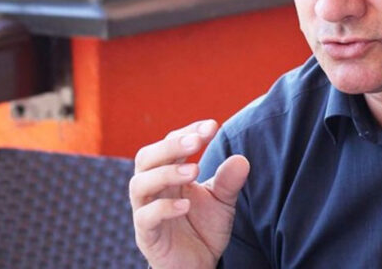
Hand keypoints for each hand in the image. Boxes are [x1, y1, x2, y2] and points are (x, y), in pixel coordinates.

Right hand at [129, 119, 249, 268]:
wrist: (198, 264)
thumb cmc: (204, 227)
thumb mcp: (223, 201)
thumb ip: (229, 181)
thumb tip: (241, 159)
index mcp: (169, 173)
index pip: (170, 142)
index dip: (189, 131)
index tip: (212, 126)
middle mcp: (153, 187)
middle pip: (147, 157)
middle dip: (171, 146)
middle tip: (197, 141)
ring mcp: (146, 210)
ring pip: (140, 184)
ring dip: (166, 173)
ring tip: (194, 170)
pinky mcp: (147, 235)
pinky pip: (145, 217)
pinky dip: (163, 208)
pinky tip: (186, 205)